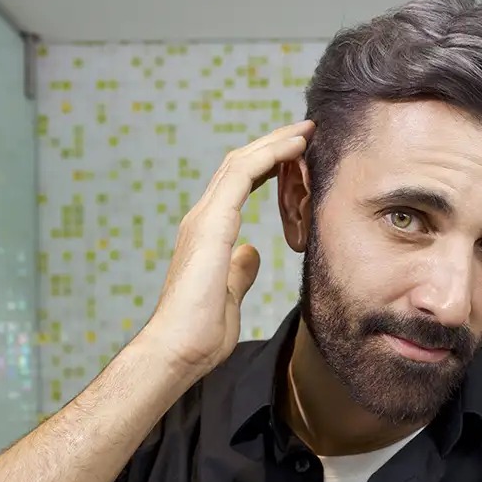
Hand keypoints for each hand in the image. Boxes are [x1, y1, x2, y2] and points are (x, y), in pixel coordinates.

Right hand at [139, 119, 314, 380]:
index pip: (239, 184)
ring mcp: (204, 220)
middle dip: (273, 145)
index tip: (297, 154)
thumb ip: (239, 270)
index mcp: (209, 233)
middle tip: (305, 131)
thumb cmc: (200, 333)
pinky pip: (241, 176)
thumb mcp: (230, 294)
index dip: (268, 164)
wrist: (176, 350)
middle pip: (239, 165)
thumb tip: (251, 253)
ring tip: (304, 131)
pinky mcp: (210, 226)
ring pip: (240, 163)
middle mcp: (203, 219)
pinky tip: (294, 148)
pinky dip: (269, 156)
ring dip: (274, 143)